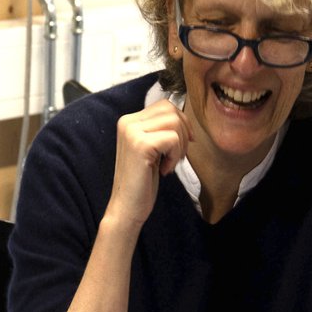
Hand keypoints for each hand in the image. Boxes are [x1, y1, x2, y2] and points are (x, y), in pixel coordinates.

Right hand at [107, 99, 190, 232]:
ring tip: (168, 163)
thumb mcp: (151, 148)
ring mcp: (131, 132)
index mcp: (128, 121)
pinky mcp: (140, 145)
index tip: (179, 146)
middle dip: (183, 133)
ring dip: (180, 146)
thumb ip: (159, 129)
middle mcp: (126, 122)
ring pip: (175, 122)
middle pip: (171, 110)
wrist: (126, 206)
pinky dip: (176, 156)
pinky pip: (173, 139)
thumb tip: (185, 117)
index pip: (165, 105)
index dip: (180, 123)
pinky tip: (164, 169)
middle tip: (174, 157)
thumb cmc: (142, 180)